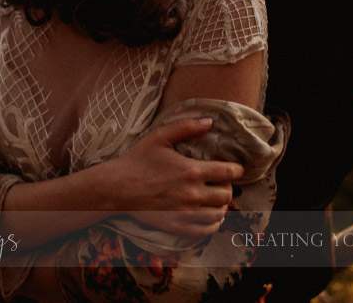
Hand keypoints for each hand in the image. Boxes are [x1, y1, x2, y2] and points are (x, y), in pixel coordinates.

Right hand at [109, 117, 242, 236]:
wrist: (116, 188)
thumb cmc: (137, 160)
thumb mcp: (160, 136)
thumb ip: (186, 126)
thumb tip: (209, 121)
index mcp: (191, 171)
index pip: (229, 172)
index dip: (236, 169)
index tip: (232, 167)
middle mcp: (191, 194)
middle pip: (227, 195)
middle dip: (228, 186)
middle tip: (221, 181)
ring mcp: (185, 213)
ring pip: (219, 214)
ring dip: (222, 205)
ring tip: (215, 198)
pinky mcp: (177, 226)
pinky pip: (206, 230)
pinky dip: (213, 223)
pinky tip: (209, 214)